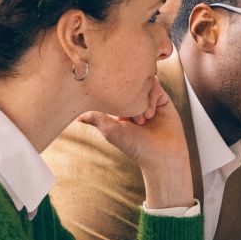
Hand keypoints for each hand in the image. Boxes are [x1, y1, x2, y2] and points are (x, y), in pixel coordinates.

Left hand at [79, 80, 193, 208]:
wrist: (163, 154)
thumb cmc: (136, 146)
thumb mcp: (111, 131)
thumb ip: (96, 119)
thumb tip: (77, 116)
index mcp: (121, 111)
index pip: (114, 91)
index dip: (115, 99)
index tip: (119, 118)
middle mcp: (135, 105)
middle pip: (129, 87)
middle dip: (130, 101)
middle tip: (135, 122)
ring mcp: (149, 101)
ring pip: (142, 85)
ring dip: (141, 99)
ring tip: (144, 120)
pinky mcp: (163, 100)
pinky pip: (155, 86)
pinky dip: (152, 98)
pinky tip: (152, 115)